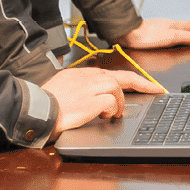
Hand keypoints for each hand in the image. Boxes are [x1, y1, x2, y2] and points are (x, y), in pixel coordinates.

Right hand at [41, 68, 163, 136]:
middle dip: (141, 83)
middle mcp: (85, 77)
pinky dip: (112, 109)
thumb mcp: (61, 91)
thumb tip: (93, 99)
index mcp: (78, 75)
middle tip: (155, 90)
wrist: (34, 110)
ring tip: (114, 113)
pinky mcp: (89, 100)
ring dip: (120, 101)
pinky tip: (105, 116)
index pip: (109, 73)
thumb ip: (78, 90)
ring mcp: (87, 88)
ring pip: (116, 86)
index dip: (128, 80)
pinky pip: (110, 101)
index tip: (142, 84)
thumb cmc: (44, 106)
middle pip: (120, 76)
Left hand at [115, 19, 189, 49]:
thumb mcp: (170, 37)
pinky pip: (169, 32)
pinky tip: (171, 41)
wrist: (127, 34)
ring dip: (185, 33)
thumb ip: (186, 37)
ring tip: (189, 39)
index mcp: (174, 25)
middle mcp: (168, 24)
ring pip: (177, 29)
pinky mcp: (152, 32)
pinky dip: (175, 36)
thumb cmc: (146, 36)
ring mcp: (160, 28)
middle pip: (186, 26)